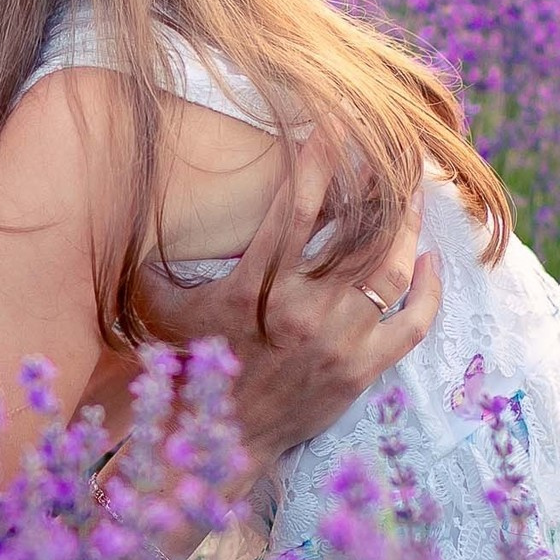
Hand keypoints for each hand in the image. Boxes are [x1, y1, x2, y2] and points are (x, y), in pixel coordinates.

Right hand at [134, 140, 442, 481]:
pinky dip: (427, 290)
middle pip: (357, 231)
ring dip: (408, 226)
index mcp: (253, 288)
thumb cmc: (192, 366)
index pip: (295, 207)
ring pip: (389, 269)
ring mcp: (337, 341)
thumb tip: (128, 213)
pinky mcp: (362, 371)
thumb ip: (154, 261)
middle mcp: (300, 309)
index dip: (320, 158)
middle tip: (398, 150)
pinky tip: (430, 262)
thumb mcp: (164, 308)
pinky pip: (411, 324)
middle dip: (383, 183)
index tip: (338, 120)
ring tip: (415, 195)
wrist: (224, 439)